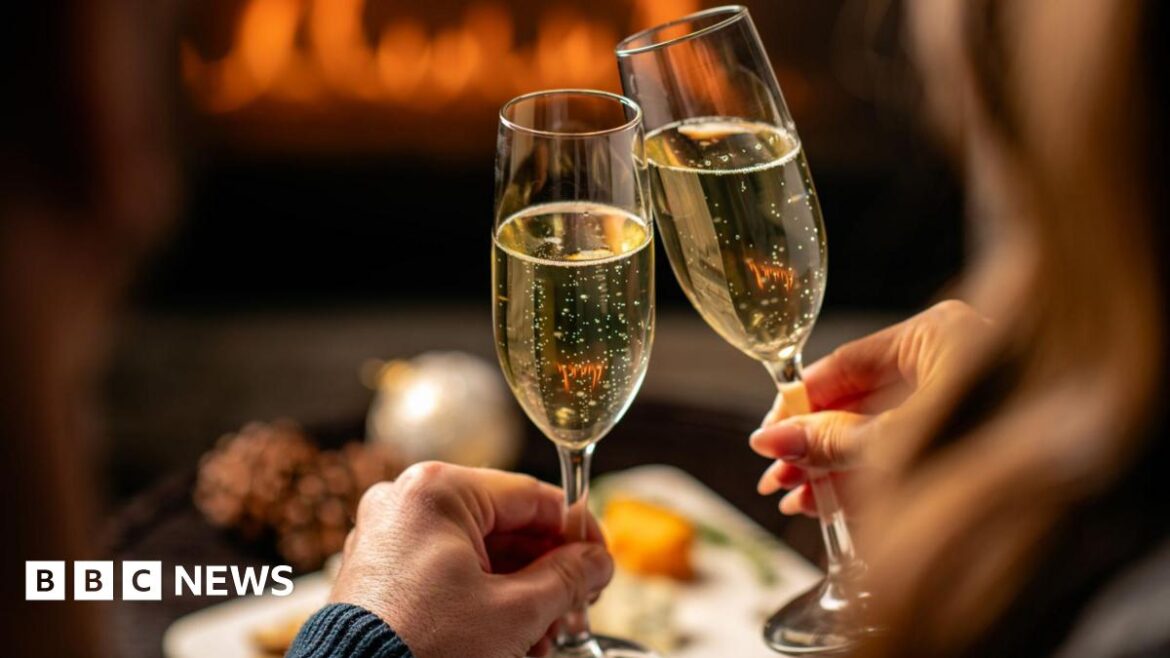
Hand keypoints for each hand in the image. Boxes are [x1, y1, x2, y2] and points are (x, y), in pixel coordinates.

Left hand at [330, 462, 612, 657]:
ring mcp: (387, 535)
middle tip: (577, 607)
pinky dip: (482, 598)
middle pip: (504, 526)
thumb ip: (567, 577)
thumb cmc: (425, 648)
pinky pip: (446, 570)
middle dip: (545, 573)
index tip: (602, 558)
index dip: (577, 529)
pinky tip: (509, 636)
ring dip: (519, 593)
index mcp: (437, 491)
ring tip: (544, 636)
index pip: (531, 496)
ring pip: (478, 552)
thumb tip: (597, 562)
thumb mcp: (515, 611)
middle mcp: (405, 501)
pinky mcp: (380, 570)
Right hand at [750, 300, 991, 515]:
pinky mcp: (966, 434)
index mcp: (935, 337)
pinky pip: (902, 450)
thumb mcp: (896, 442)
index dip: (798, 404)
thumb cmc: (993, 441)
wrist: (1063, 472)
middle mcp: (946, 361)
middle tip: (776, 476)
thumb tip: (774, 439)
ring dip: (832, 468)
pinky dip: (866, 477)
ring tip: (795, 500)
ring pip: (876, 431)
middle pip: (856, 402)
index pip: (843, 364)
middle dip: (812, 446)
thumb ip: (832, 439)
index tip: (767, 435)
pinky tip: (829, 502)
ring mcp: (959, 397)